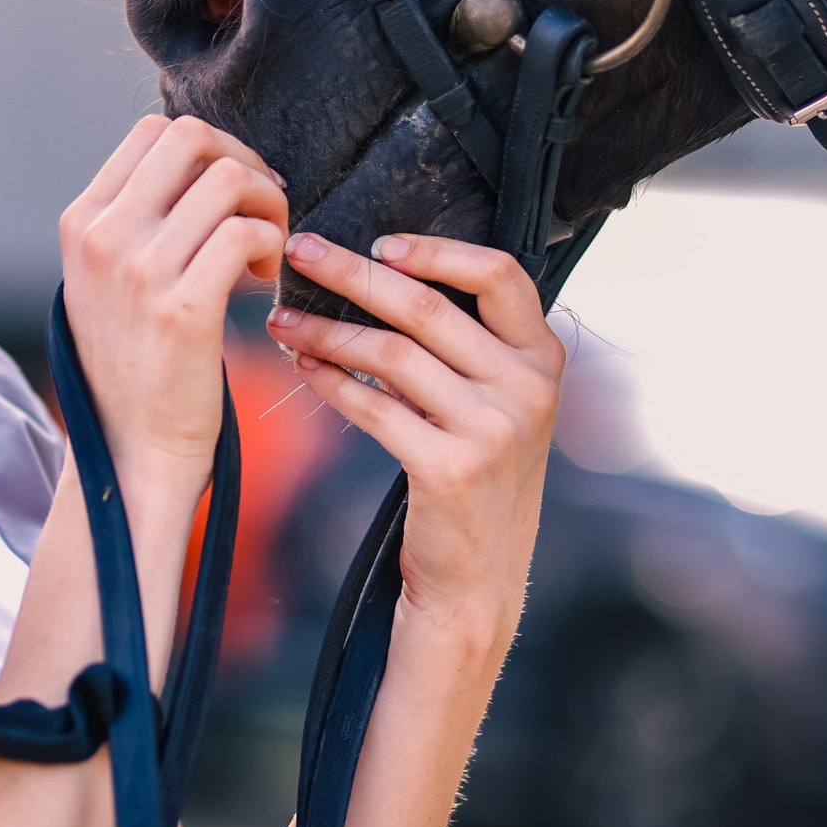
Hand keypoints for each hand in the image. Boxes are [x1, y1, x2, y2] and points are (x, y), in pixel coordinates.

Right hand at [57, 115, 286, 548]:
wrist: (135, 450)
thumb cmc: (137, 362)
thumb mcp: (109, 279)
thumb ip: (137, 219)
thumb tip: (203, 162)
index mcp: (82, 222)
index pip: (155, 132)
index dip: (213, 150)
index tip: (235, 196)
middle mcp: (103, 238)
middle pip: (193, 138)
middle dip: (245, 164)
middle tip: (262, 215)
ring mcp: (138, 272)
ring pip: (228, 180)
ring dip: (267, 207)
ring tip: (266, 254)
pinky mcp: (182, 310)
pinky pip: (245, 234)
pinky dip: (271, 246)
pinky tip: (264, 284)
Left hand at [266, 234, 562, 642]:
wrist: (476, 583)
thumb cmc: (474, 484)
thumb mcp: (499, 407)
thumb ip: (473, 348)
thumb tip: (394, 276)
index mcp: (543, 360)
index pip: (500, 274)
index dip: (436, 250)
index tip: (379, 243)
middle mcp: (528, 389)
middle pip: (428, 306)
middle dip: (354, 273)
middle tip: (302, 250)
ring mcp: (494, 430)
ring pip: (392, 352)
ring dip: (327, 329)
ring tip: (283, 319)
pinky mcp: (451, 469)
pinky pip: (374, 407)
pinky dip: (330, 380)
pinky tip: (302, 366)